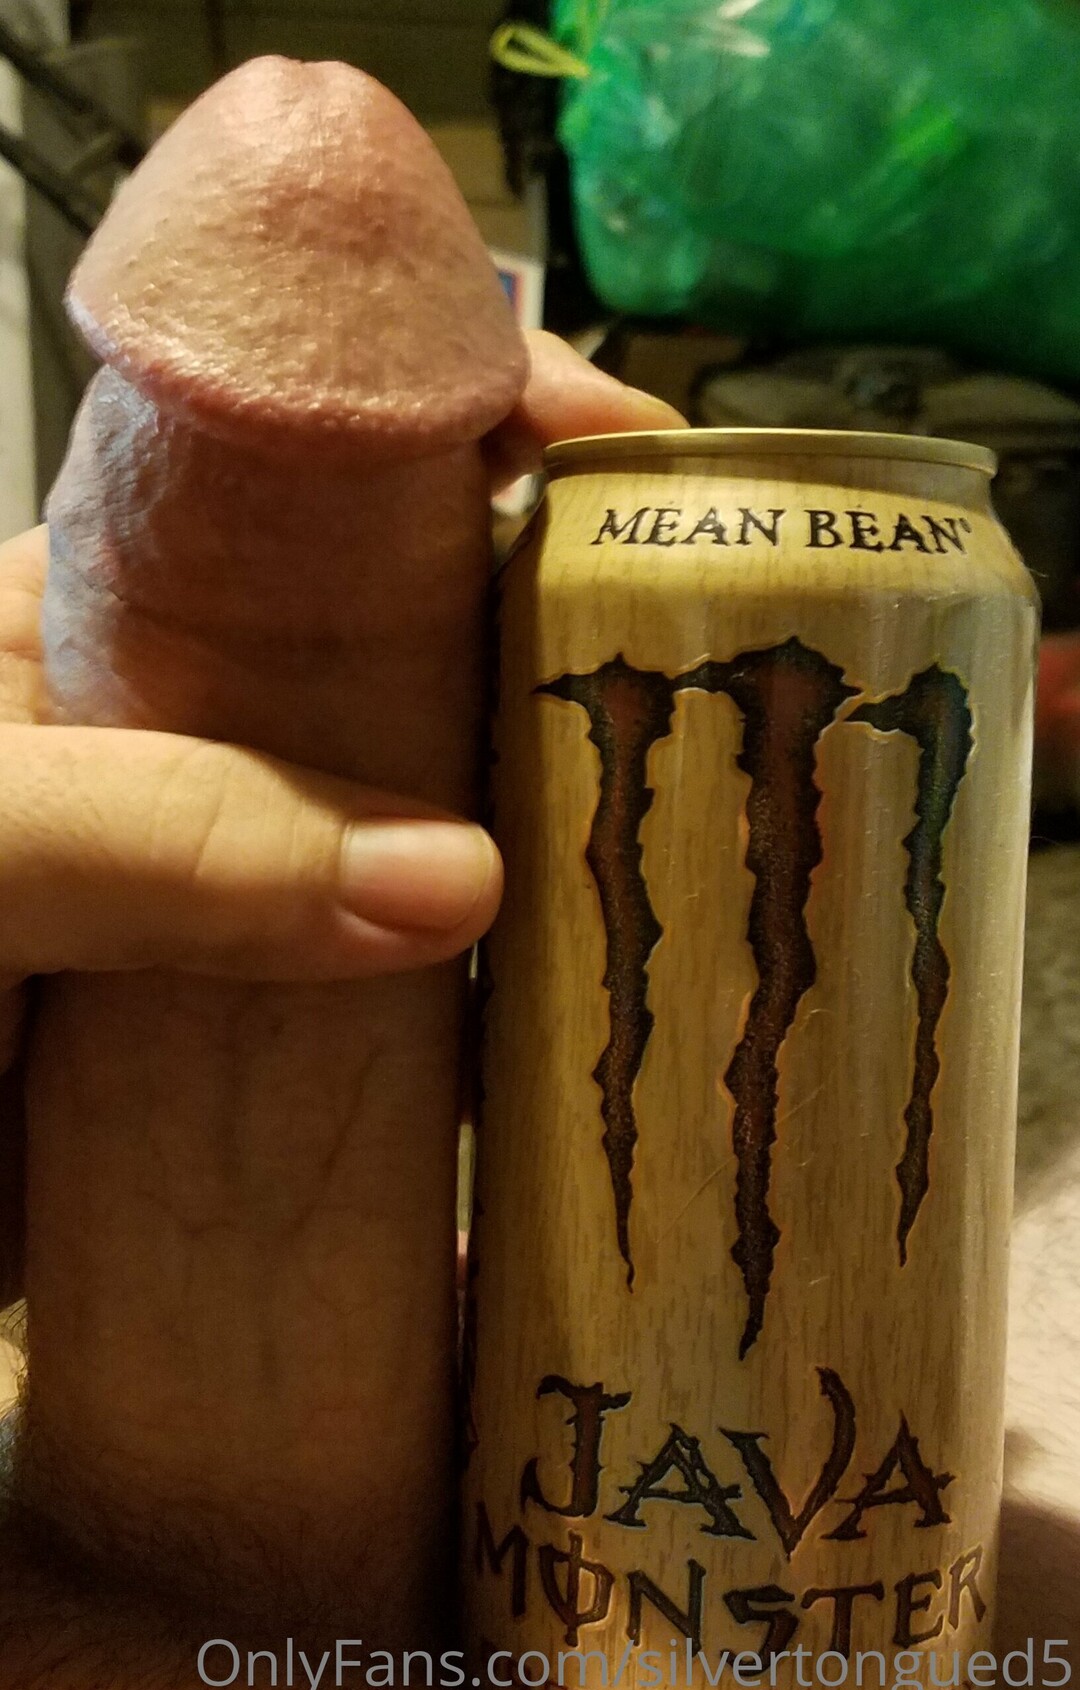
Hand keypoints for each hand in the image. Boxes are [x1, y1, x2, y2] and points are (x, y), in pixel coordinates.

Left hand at [0, 336, 684, 1689]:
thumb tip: (455, 878)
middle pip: (427, 656)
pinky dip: (513, 1023)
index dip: (483, 426)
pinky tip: (610, 1038)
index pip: (326, 469)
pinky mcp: (274, 1039)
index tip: (640, 457)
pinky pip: (423, 1010)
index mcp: (121, 619)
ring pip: (448, 839)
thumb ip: (153, 838)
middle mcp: (210, 739)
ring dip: (569, 849)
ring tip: (726, 866)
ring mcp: (253, 892)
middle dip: (576, 648)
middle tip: (734, 681)